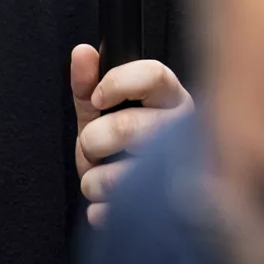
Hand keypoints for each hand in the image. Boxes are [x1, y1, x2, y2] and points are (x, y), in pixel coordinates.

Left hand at [71, 44, 191, 226]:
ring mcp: (179, 172)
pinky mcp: (168, 209)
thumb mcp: (102, 110)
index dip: (118, 83)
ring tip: (100, 178)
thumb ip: (88, 82)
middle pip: (128, 127)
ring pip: (123, 177)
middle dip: (95, 139)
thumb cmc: (121, 144)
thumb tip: (82, 53)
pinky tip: (107, 205)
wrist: (133, 195)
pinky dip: (103, 210)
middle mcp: (182, 132)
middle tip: (94, 146)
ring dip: (95, 181)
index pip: (155, 76)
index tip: (98, 96)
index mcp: (169, 100)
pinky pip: (122, 210)